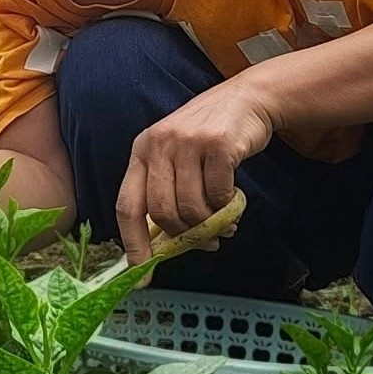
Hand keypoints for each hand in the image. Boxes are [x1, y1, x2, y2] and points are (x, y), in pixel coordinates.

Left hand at [115, 82, 274, 265]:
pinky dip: (229, 207)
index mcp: (142, 151)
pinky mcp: (217, 144)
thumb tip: (165, 247)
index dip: (133, 244)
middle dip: (184, 235)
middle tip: (205, 241)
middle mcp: (159, 144)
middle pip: (161, 213)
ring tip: (224, 221)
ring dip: (210, 224)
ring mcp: (187, 142)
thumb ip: (166, 192)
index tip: (140, 273)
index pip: (127, 205)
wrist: (246, 100)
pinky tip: (234, 199)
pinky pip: (219, 196)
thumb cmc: (208, 136)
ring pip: (191, 209)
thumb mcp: (176, 156)